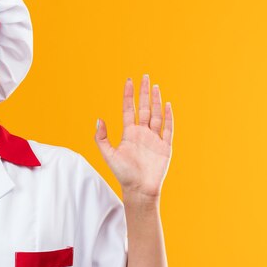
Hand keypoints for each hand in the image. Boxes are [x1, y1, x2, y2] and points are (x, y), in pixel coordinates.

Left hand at [94, 74, 172, 198]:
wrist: (139, 189)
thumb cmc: (123, 174)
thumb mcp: (108, 155)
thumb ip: (102, 138)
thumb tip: (98, 119)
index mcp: (129, 134)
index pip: (129, 109)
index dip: (129, 95)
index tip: (129, 81)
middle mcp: (142, 133)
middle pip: (144, 108)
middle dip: (144, 92)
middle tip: (145, 77)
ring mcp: (154, 139)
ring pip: (156, 115)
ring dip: (156, 101)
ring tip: (156, 86)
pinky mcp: (165, 146)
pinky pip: (168, 129)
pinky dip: (168, 117)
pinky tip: (167, 105)